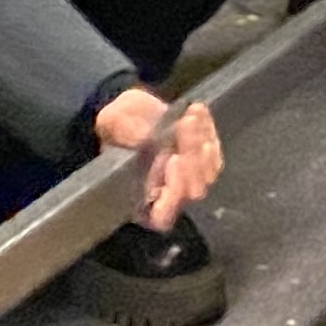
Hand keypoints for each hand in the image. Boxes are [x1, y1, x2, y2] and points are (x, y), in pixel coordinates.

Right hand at [94, 85, 222, 230]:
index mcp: (141, 198)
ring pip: (208, 172)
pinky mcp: (202, 157)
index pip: (163, 215)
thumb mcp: (112, 126)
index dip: (173, 195)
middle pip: (193, 190)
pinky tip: (196, 109)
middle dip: (192, 159)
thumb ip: (128, 135)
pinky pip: (214, 151)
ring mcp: (189, 177)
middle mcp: (169, 193)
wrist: (129, 111)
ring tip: (188, 118)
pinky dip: (208, 129)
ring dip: (200, 142)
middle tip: (183, 129)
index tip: (171, 160)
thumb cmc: (115, 125)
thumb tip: (147, 138)